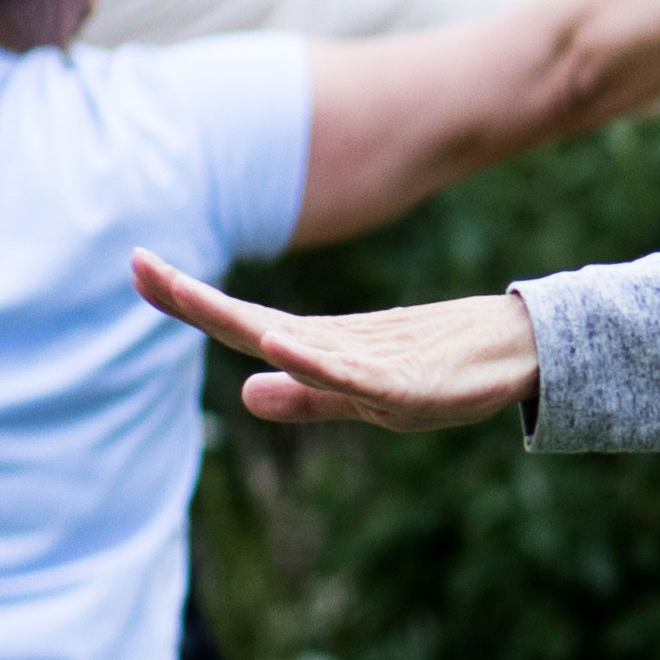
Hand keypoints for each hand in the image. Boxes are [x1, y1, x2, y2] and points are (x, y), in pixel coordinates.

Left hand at [136, 257, 540, 431]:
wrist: (521, 351)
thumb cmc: (446, 371)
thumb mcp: (367, 396)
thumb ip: (308, 396)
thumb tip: (244, 392)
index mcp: (320, 349)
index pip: (241, 325)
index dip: (191, 302)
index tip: (141, 270)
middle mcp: (333, 346)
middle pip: (248, 322)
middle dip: (191, 297)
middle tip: (137, 263)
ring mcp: (365, 362)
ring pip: (285, 339)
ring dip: (232, 318)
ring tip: (181, 293)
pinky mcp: (401, 383)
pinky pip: (346, 374)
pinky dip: (309, 359)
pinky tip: (276, 344)